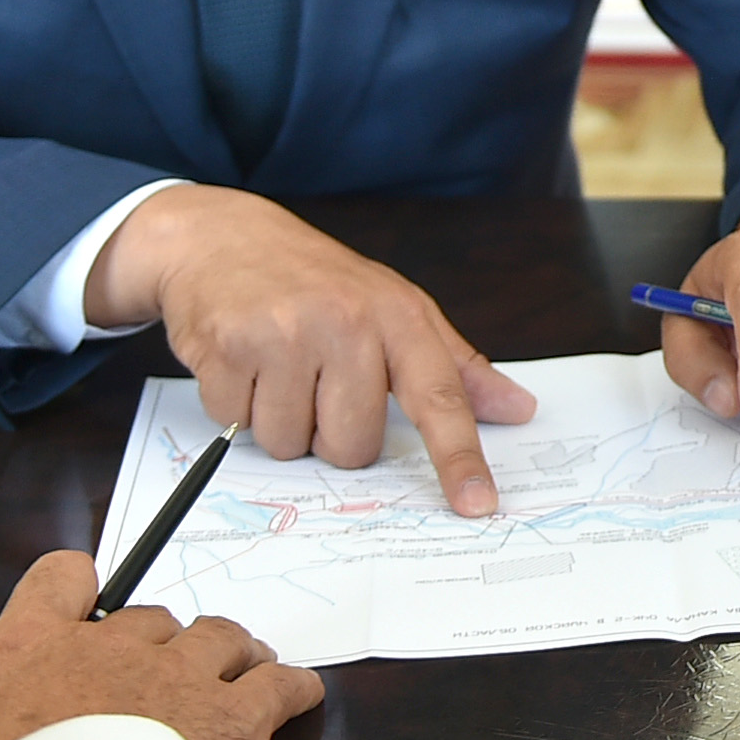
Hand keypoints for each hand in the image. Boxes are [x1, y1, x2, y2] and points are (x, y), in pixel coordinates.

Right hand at [0, 551, 321, 739]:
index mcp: (31, 646)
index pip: (61, 578)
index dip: (73, 586)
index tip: (79, 599)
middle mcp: (112, 646)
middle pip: (148, 615)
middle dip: (154, 641)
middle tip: (151, 680)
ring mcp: (180, 676)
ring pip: (219, 637)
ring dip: (227, 652)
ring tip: (229, 675)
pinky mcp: (236, 717)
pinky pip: (280, 683)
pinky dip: (290, 687)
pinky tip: (293, 697)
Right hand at [84, 185, 538, 514]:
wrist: (222, 237)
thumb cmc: (318, 281)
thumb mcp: (396, 307)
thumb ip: (456, 366)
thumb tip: (518, 409)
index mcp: (399, 315)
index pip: (439, 397)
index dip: (458, 456)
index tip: (478, 502)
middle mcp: (347, 322)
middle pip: (354, 445)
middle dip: (332, 432)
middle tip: (318, 382)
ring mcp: (286, 333)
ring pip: (292, 444)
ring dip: (282, 422)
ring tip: (278, 367)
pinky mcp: (229, 346)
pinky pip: (239, 424)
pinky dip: (239, 405)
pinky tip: (244, 361)